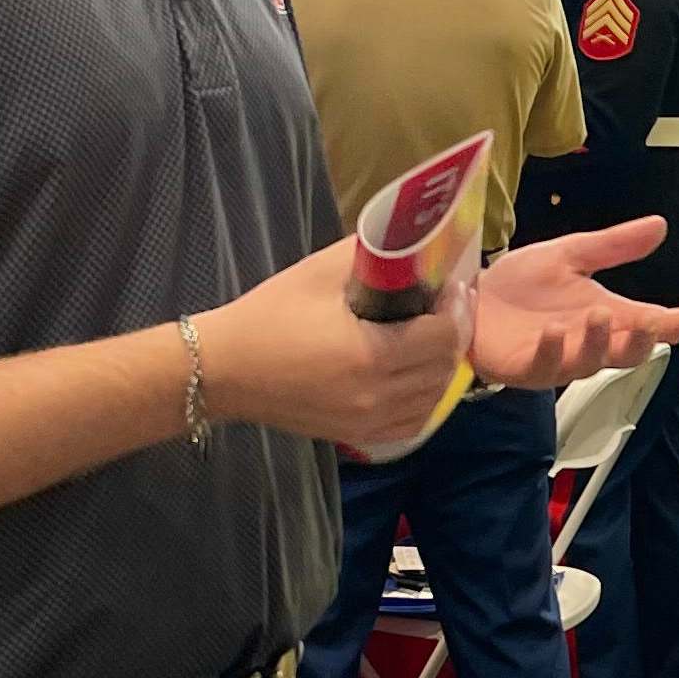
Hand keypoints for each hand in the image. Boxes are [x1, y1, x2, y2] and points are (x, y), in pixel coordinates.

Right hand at [198, 236, 476, 443]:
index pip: (444, 335)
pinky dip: (423, 400)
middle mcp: (378, 394)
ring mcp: (368, 420)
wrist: (224, 369)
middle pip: (444, 367)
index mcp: (372, 353)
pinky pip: (412, 423)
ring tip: (429, 340)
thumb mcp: (318, 272)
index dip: (454, 309)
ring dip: (440, 367)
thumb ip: (370, 255)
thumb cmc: (269, 315)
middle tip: (443, 309)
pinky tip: (414, 377)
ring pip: (433, 398)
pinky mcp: (356, 435)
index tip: (448, 289)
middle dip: (452, 334)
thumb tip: (408, 242)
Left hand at [470, 220, 678, 387]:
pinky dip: (554, 350)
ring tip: (600, 314)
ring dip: (599, 341)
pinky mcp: (526, 367)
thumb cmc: (520, 285)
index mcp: (605, 316)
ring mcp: (559, 358)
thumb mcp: (570, 255)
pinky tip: (556, 331)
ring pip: (590, 362)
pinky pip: (545, 366)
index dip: (676, 323)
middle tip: (652, 322)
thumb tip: (659, 225)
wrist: (468, 299)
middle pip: (628, 353)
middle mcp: (588, 342)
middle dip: (643, 340)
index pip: (649, 323)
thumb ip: (613, 246)